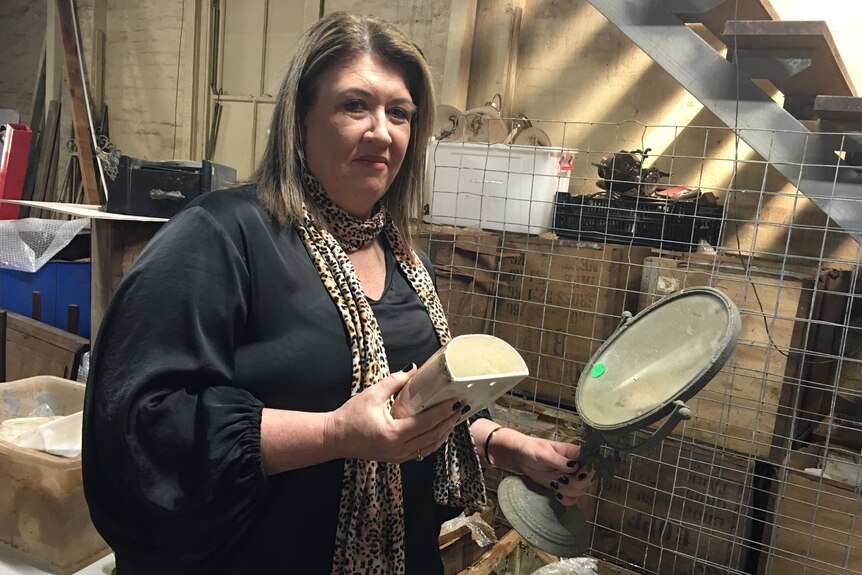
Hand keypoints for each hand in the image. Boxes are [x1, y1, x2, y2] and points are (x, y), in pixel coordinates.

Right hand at [324, 365, 466, 463]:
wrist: (334, 438)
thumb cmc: (350, 416)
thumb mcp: (372, 395)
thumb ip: (393, 381)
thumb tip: (412, 368)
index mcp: (393, 434)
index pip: (426, 422)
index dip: (443, 412)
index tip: (456, 402)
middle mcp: (398, 449)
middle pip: (432, 436)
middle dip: (449, 422)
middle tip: (461, 408)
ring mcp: (397, 456)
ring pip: (429, 447)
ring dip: (443, 433)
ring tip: (454, 419)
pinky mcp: (395, 458)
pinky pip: (420, 451)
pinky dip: (432, 441)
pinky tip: (439, 431)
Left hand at [514, 435, 594, 505]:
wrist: (521, 458)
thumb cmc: (533, 449)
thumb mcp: (544, 453)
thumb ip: (559, 461)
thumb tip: (574, 466)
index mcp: (575, 453)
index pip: (590, 463)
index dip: (587, 472)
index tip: (576, 475)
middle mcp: (576, 466)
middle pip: (588, 480)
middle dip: (575, 483)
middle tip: (560, 479)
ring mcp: (570, 478)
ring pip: (581, 490)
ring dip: (568, 491)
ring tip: (554, 483)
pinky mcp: (563, 487)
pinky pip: (572, 498)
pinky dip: (566, 499)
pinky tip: (557, 494)